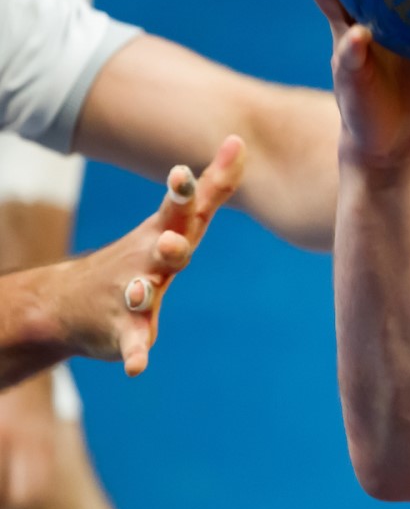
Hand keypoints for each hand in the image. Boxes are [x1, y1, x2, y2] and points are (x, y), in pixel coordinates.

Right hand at [60, 136, 245, 374]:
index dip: (181, 193)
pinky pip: (130, 342)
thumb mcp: (177, 222)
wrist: (71, 303)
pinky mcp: (121, 330)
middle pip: (160, 251)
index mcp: (163, 235)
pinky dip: (134, 353)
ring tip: (140, 292)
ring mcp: (129, 295)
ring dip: (139, 293)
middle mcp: (145, 261)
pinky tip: (137, 368)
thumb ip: (212, 188)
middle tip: (171, 239)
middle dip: (167, 245)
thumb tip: (239, 141)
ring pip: (137, 294)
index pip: (177, 210)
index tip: (183, 172)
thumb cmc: (143, 255)